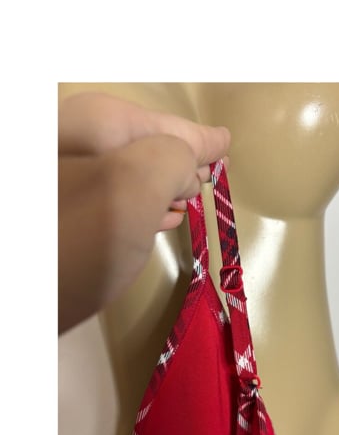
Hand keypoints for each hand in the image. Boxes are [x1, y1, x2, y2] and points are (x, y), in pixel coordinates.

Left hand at [59, 91, 229, 228]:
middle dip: (172, 156)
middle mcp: (63, 147)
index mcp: (84, 125)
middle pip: (131, 143)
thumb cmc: (71, 243)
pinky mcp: (52, 226)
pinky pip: (99, 202)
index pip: (154, 122)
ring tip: (187, 197)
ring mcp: (55, 188)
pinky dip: (130, 207)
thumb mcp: (136, 186)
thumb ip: (174, 158)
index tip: (222, 144)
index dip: (192, 136)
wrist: (13, 312)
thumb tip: (190, 162)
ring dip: (152, 184)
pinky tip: (152, 221)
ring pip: (115, 173)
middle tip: (206, 170)